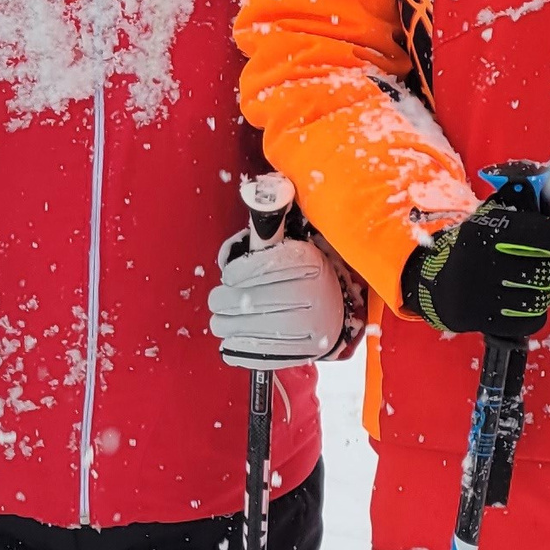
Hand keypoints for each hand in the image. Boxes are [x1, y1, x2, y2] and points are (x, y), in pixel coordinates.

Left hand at [208, 229, 359, 367]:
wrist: (332, 312)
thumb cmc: (299, 276)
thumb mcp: (290, 249)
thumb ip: (267, 233)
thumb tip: (253, 197)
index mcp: (310, 263)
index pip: (270, 265)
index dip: (242, 272)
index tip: (228, 276)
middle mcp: (315, 294)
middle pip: (257, 300)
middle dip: (225, 302)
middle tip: (217, 301)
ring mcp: (312, 326)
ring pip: (255, 328)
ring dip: (228, 326)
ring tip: (221, 321)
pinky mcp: (304, 352)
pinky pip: (262, 352)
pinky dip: (239, 348)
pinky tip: (231, 341)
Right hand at [402, 192, 549, 339]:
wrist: (442, 283)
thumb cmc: (483, 242)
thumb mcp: (501, 212)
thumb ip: (538, 192)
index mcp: (483, 229)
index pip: (536, 234)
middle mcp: (479, 261)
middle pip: (544, 268)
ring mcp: (479, 294)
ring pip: (540, 296)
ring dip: (545, 289)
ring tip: (534, 279)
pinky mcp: (483, 321)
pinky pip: (531, 320)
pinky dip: (535, 311)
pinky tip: (524, 299)